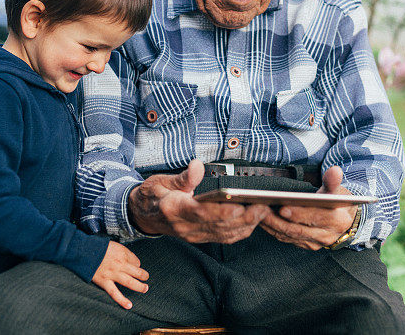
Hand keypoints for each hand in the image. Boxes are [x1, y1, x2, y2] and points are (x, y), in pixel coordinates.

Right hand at [92, 241, 148, 308]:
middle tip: (146, 277)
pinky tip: (129, 305)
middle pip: (137, 272)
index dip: (137, 264)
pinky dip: (122, 300)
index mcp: (122, 253)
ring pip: (130, 282)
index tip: (135, 266)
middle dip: (144, 275)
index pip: (136, 261)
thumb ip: (123, 253)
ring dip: (139, 286)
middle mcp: (120, 264)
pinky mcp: (104, 282)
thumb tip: (131, 261)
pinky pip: (114, 293)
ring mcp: (113, 274)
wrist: (83, 251)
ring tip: (145, 289)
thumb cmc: (97, 247)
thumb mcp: (114, 245)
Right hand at [128, 159, 269, 242]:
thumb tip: (198, 166)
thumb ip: (183, 177)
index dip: (222, 210)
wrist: (141, 215)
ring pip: (225, 234)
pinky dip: (240, 231)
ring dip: (246, 225)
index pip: (201, 213)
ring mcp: (193, 235)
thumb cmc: (151, 196)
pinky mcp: (199, 237)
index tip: (240, 204)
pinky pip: (223, 238)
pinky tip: (252, 221)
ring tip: (264, 211)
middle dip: (244, 218)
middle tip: (263, 206)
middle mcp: (185, 226)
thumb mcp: (160, 181)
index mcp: (174, 210)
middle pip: (219, 225)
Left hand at [260, 166, 357, 249]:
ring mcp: (315, 243)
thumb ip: (333, 181)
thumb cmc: (337, 202)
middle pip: (299, 230)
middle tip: (263, 210)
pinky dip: (274, 230)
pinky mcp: (306, 245)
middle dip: (278, 221)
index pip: (316, 217)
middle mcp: (326, 235)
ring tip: (259, 213)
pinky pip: (287, 239)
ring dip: (272, 225)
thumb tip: (335, 170)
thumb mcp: (337, 190)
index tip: (282, 208)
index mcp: (337, 221)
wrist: (343, 220)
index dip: (298, 214)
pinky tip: (263, 220)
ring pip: (290, 236)